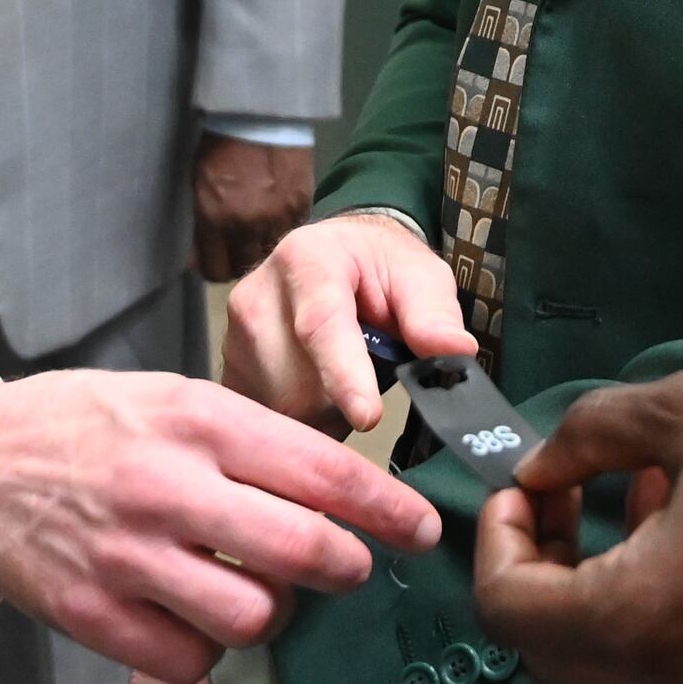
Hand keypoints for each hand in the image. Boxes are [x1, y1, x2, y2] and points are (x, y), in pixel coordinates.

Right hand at [0, 371, 439, 683]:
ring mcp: (130, 557)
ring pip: (253, 617)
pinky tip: (195, 617)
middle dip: (347, 569)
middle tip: (349, 569)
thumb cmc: (87, 427)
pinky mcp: (95, 616)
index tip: (422, 529)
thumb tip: (343, 479)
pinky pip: (189, 657)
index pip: (324, 471)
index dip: (388, 509)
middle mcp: (170, 487)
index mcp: (199, 421)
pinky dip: (206, 649)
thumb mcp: (175, 399)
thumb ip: (254, 437)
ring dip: (273, 614)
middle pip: (303, 551)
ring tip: (257, 592)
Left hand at [191, 133, 314, 281]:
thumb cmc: (220, 147)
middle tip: (237, 244)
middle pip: (243, 269)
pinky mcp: (301, 206)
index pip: (215, 272)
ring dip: (262, 246)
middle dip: (238, 259)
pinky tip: (277, 213)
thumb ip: (199, 226)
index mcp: (214, 220)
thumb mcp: (198, 185)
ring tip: (259, 229)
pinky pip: (291, 233)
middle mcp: (246, 225)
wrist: (258, 116)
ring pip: (270, 254)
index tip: (217, 259)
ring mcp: (277, 218)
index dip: (215, 268)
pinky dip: (283, 229)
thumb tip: (195, 260)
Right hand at [222, 213, 478, 432]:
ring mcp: (234, 337)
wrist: (338, 259)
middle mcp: (258, 295)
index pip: (322, 323)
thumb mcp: (420, 276)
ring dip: (320, 418)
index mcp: (307, 259)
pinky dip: (296, 424)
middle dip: (340, 404)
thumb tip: (456, 351)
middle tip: (370, 395)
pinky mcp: (226, 370)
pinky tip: (314, 399)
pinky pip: (264, 421)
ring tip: (340, 389)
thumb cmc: (382, 270)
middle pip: (298, 383)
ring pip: (280, 410)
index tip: (368, 417)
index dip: (344, 374)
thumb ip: (433, 313)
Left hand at [467, 355, 682, 683]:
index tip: (523, 490)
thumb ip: (586, 440)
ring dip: (622, 594)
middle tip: (573, 499)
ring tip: (660, 501)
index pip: (512, 614)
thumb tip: (536, 471)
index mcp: (646, 623)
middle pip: (566, 659)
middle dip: (550, 576)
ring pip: (640, 674)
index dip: (497, 543)